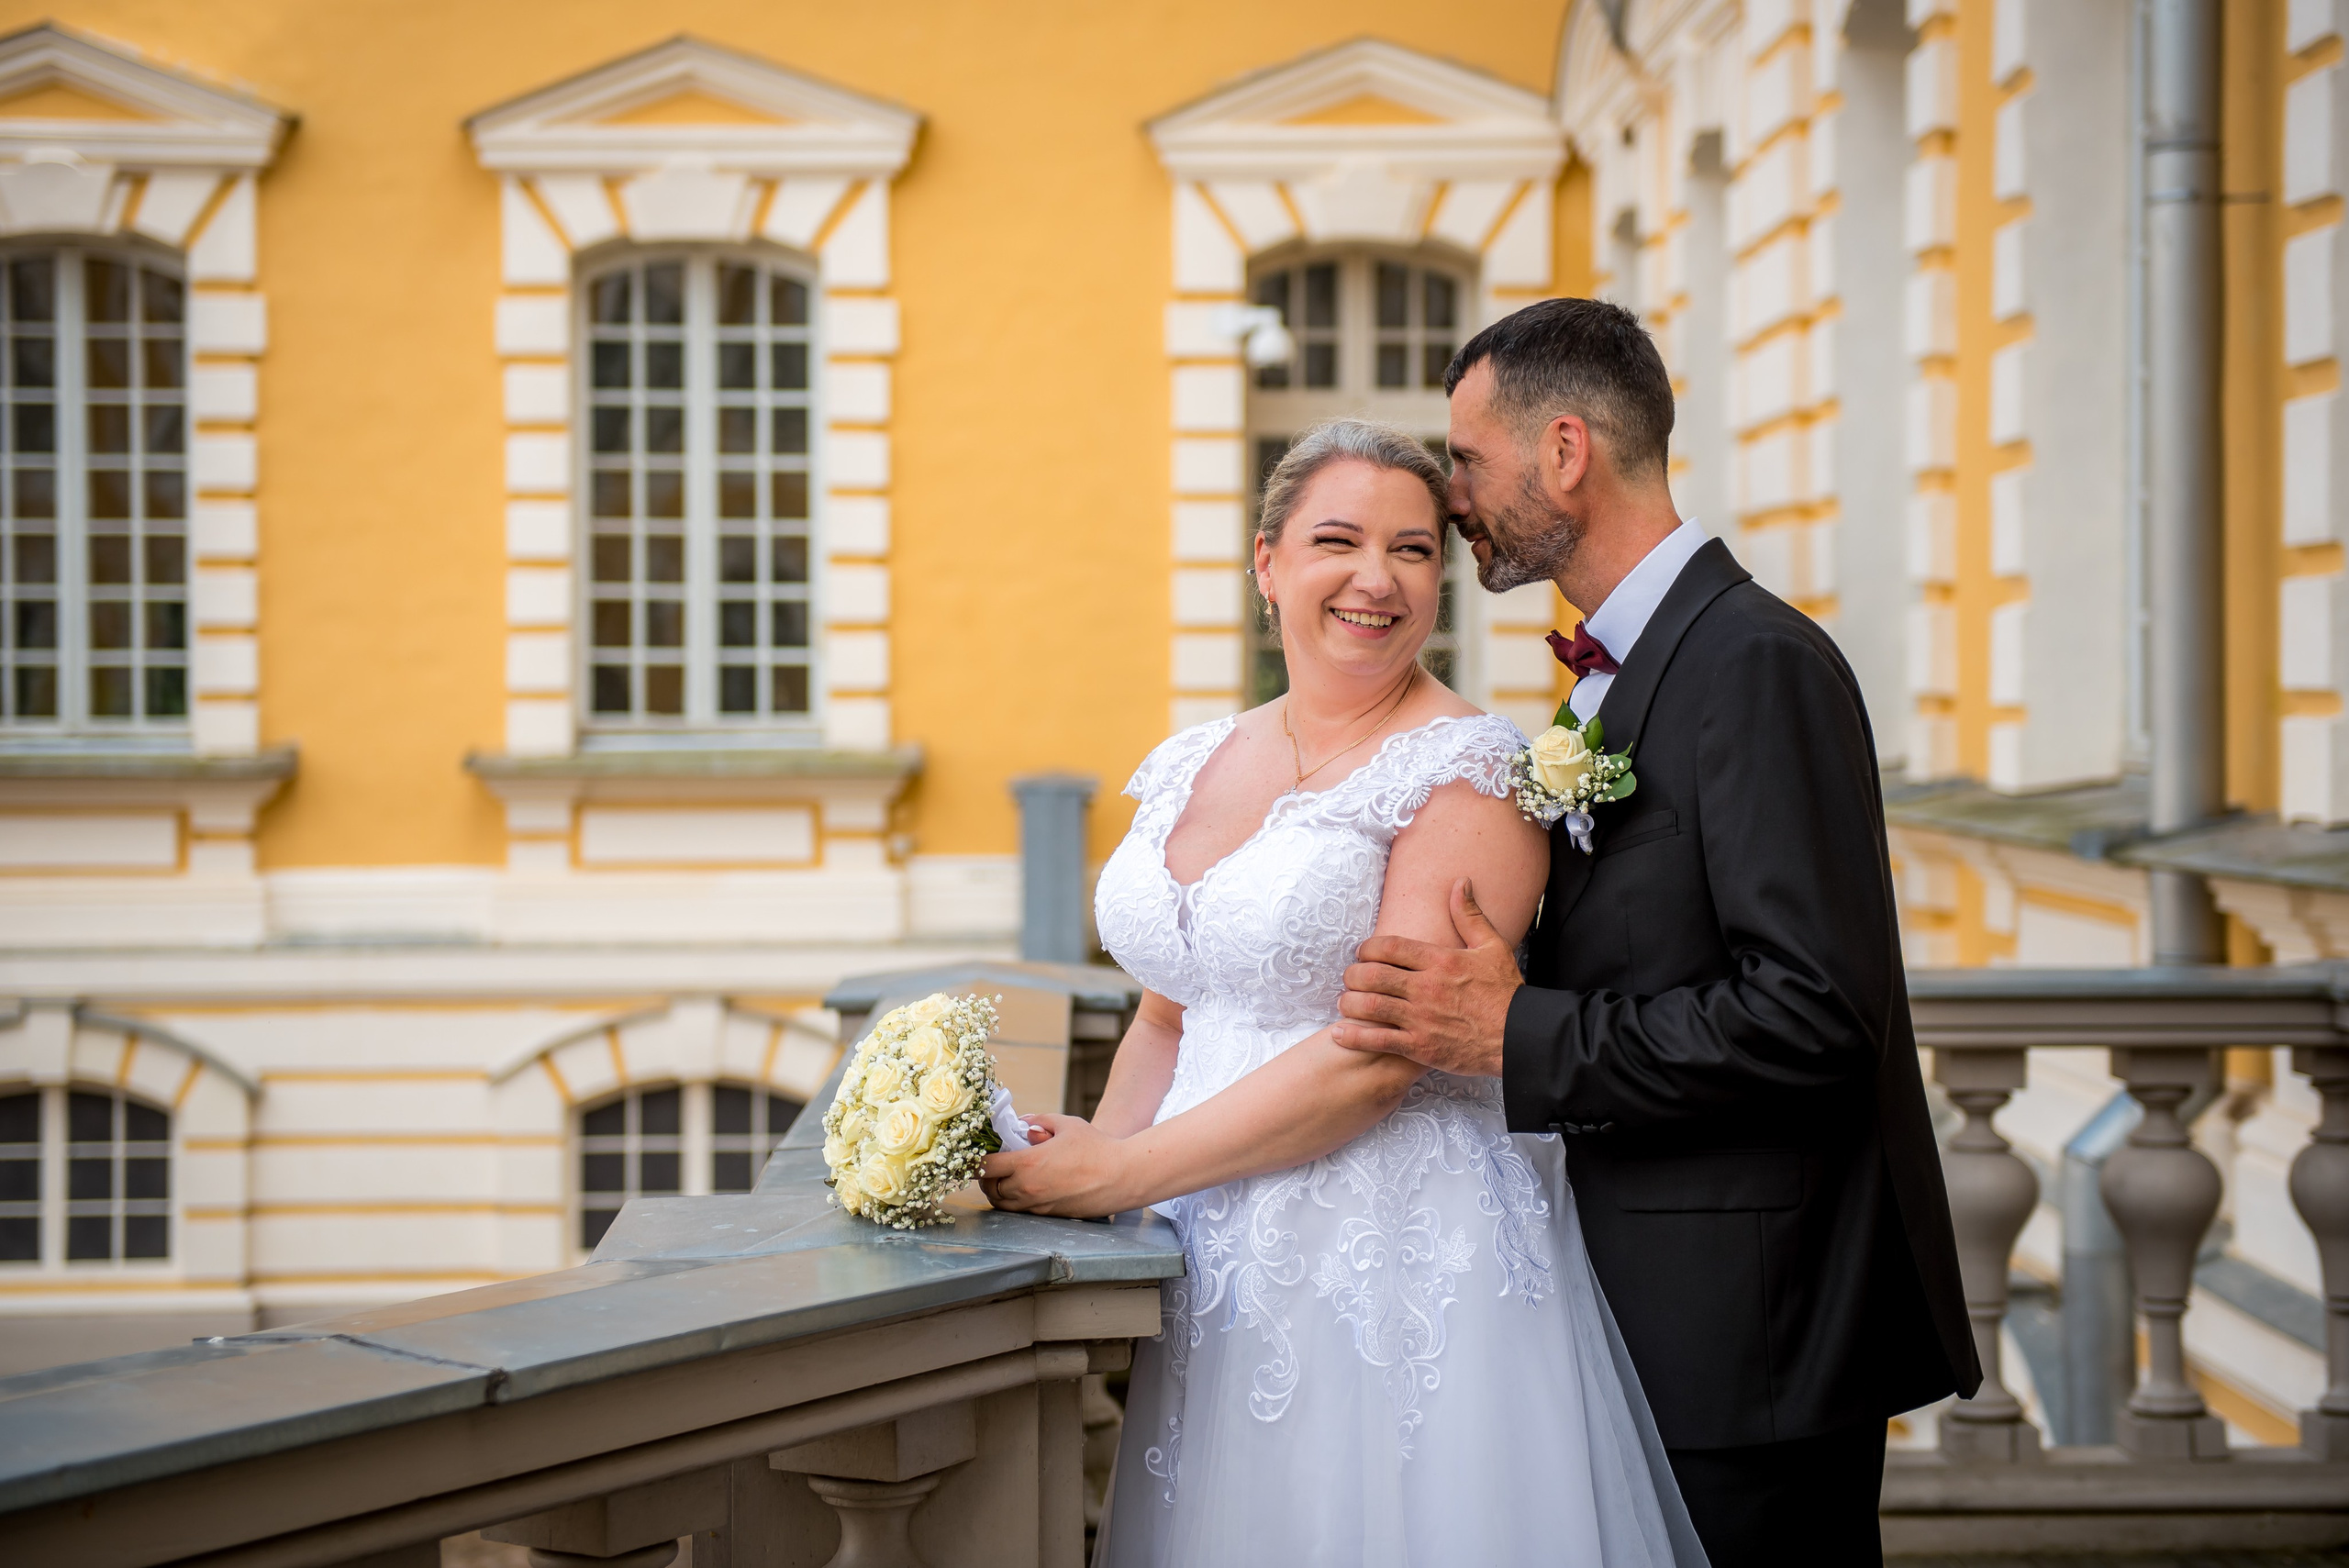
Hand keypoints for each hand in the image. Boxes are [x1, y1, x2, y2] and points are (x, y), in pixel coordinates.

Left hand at [979, 1115, 1137, 1216]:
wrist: (1121, 1177)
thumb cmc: (1097, 1148)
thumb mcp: (1067, 1124)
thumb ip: (1040, 1121)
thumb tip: (1023, 1123)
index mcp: (1027, 1163)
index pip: (986, 1167)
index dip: (977, 1161)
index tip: (976, 1155)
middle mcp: (1027, 1188)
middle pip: (989, 1188)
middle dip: (986, 1177)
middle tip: (990, 1166)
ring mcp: (1037, 1205)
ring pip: (1002, 1204)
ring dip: (998, 1192)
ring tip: (1005, 1179)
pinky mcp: (1048, 1215)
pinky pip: (1021, 1211)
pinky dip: (1015, 1201)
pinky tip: (1025, 1188)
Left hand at [1334, 878, 1519, 1077]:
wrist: (1520, 1036)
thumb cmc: (1506, 992)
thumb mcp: (1493, 946)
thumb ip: (1470, 915)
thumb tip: (1460, 882)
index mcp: (1440, 960)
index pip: (1389, 946)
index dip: (1367, 948)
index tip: (1362, 953)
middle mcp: (1426, 987)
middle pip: (1372, 974)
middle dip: (1353, 974)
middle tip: (1350, 977)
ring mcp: (1421, 1018)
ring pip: (1370, 1006)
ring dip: (1349, 1003)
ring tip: (1345, 1002)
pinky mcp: (1420, 1047)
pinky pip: (1378, 1041)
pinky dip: (1354, 1037)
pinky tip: (1339, 1033)